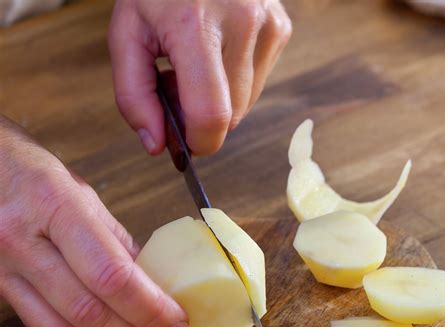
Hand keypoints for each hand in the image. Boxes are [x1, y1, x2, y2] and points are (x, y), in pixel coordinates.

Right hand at [0, 117, 187, 326]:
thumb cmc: (29, 173)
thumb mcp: (80, 193)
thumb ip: (117, 242)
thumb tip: (158, 286)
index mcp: (53, 204)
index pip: (111, 274)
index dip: (150, 308)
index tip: (179, 324)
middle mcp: (22, 240)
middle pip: (88, 312)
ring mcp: (3, 268)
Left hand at [108, 0, 291, 155]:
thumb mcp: (126, 34)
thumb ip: (133, 96)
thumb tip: (157, 147)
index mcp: (195, 26)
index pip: (211, 115)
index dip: (198, 142)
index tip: (183, 143)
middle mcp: (241, 24)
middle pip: (229, 117)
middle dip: (201, 119)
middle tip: (175, 88)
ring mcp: (267, 25)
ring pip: (246, 105)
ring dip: (219, 101)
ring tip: (195, 65)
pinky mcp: (280, 27)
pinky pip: (258, 83)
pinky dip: (235, 81)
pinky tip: (217, 52)